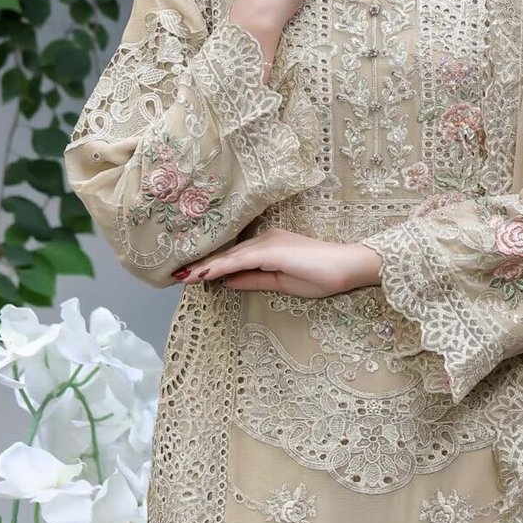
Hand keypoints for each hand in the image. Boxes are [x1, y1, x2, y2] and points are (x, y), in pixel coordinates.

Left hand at [173, 231, 381, 297]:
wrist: (347, 267)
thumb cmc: (321, 276)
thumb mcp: (280, 283)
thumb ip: (253, 280)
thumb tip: (227, 282)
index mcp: (267, 246)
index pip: (232, 258)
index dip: (210, 266)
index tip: (188, 274)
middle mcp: (263, 239)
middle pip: (226, 254)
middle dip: (200, 264)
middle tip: (175, 273)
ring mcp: (267, 242)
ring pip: (228, 256)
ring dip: (203, 267)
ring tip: (180, 275)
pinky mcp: (271, 249)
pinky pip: (238, 260)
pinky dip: (218, 267)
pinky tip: (202, 274)